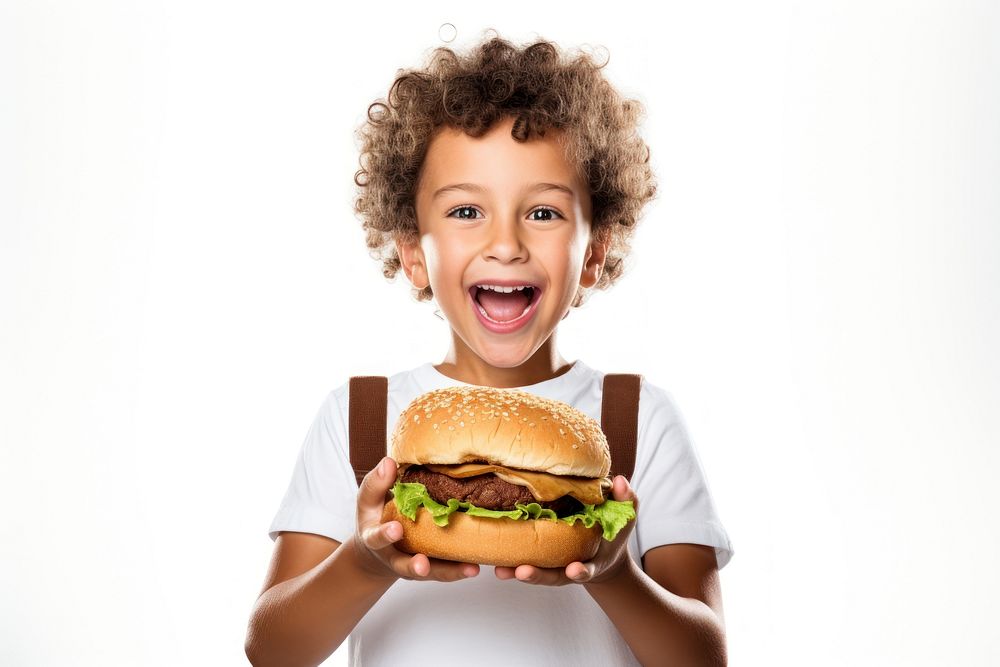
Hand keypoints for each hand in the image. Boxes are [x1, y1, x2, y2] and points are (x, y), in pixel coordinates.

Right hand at [351, 456, 479, 582]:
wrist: (378, 548)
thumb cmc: (376, 517)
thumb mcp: (369, 499)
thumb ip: (377, 483)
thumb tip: (388, 462)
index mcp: (375, 539)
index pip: (376, 538)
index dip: (385, 535)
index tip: (395, 529)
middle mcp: (395, 557)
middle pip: (404, 566)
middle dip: (414, 566)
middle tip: (422, 564)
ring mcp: (415, 565)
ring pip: (432, 572)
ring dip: (449, 572)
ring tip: (469, 569)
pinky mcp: (433, 567)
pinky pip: (447, 570)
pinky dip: (461, 568)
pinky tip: (476, 565)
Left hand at [494, 475, 638, 585]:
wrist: (602, 553)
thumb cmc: (612, 532)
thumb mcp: (625, 516)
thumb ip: (626, 500)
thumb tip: (620, 481)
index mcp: (592, 561)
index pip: (586, 569)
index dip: (580, 571)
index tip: (574, 570)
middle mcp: (570, 568)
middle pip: (553, 577)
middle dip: (538, 576)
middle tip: (522, 572)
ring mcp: (554, 567)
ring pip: (535, 574)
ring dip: (517, 573)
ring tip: (501, 571)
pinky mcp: (540, 560)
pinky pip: (524, 562)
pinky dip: (510, 564)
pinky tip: (494, 562)